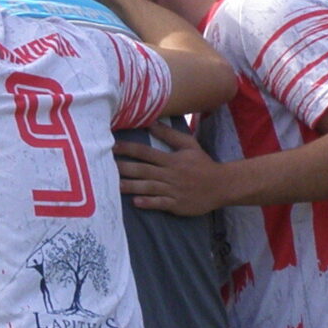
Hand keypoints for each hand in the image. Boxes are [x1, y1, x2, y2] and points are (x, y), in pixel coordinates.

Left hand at [112, 119, 229, 216]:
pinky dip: (149, 202)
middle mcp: (170, 174)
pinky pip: (160, 203)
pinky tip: (136, 202)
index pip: (146, 152)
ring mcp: (173, 190)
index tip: (113, 146)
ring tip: (114, 185)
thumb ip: (170, 135)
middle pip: (143, 170)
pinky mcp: (177, 204)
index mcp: (172, 160)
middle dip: (124, 168)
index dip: (129, 149)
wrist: (221, 185)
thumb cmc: (202, 164)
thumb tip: (151, 123)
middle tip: (106, 166)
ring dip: (131, 186)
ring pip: (149, 187)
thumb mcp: (189, 145)